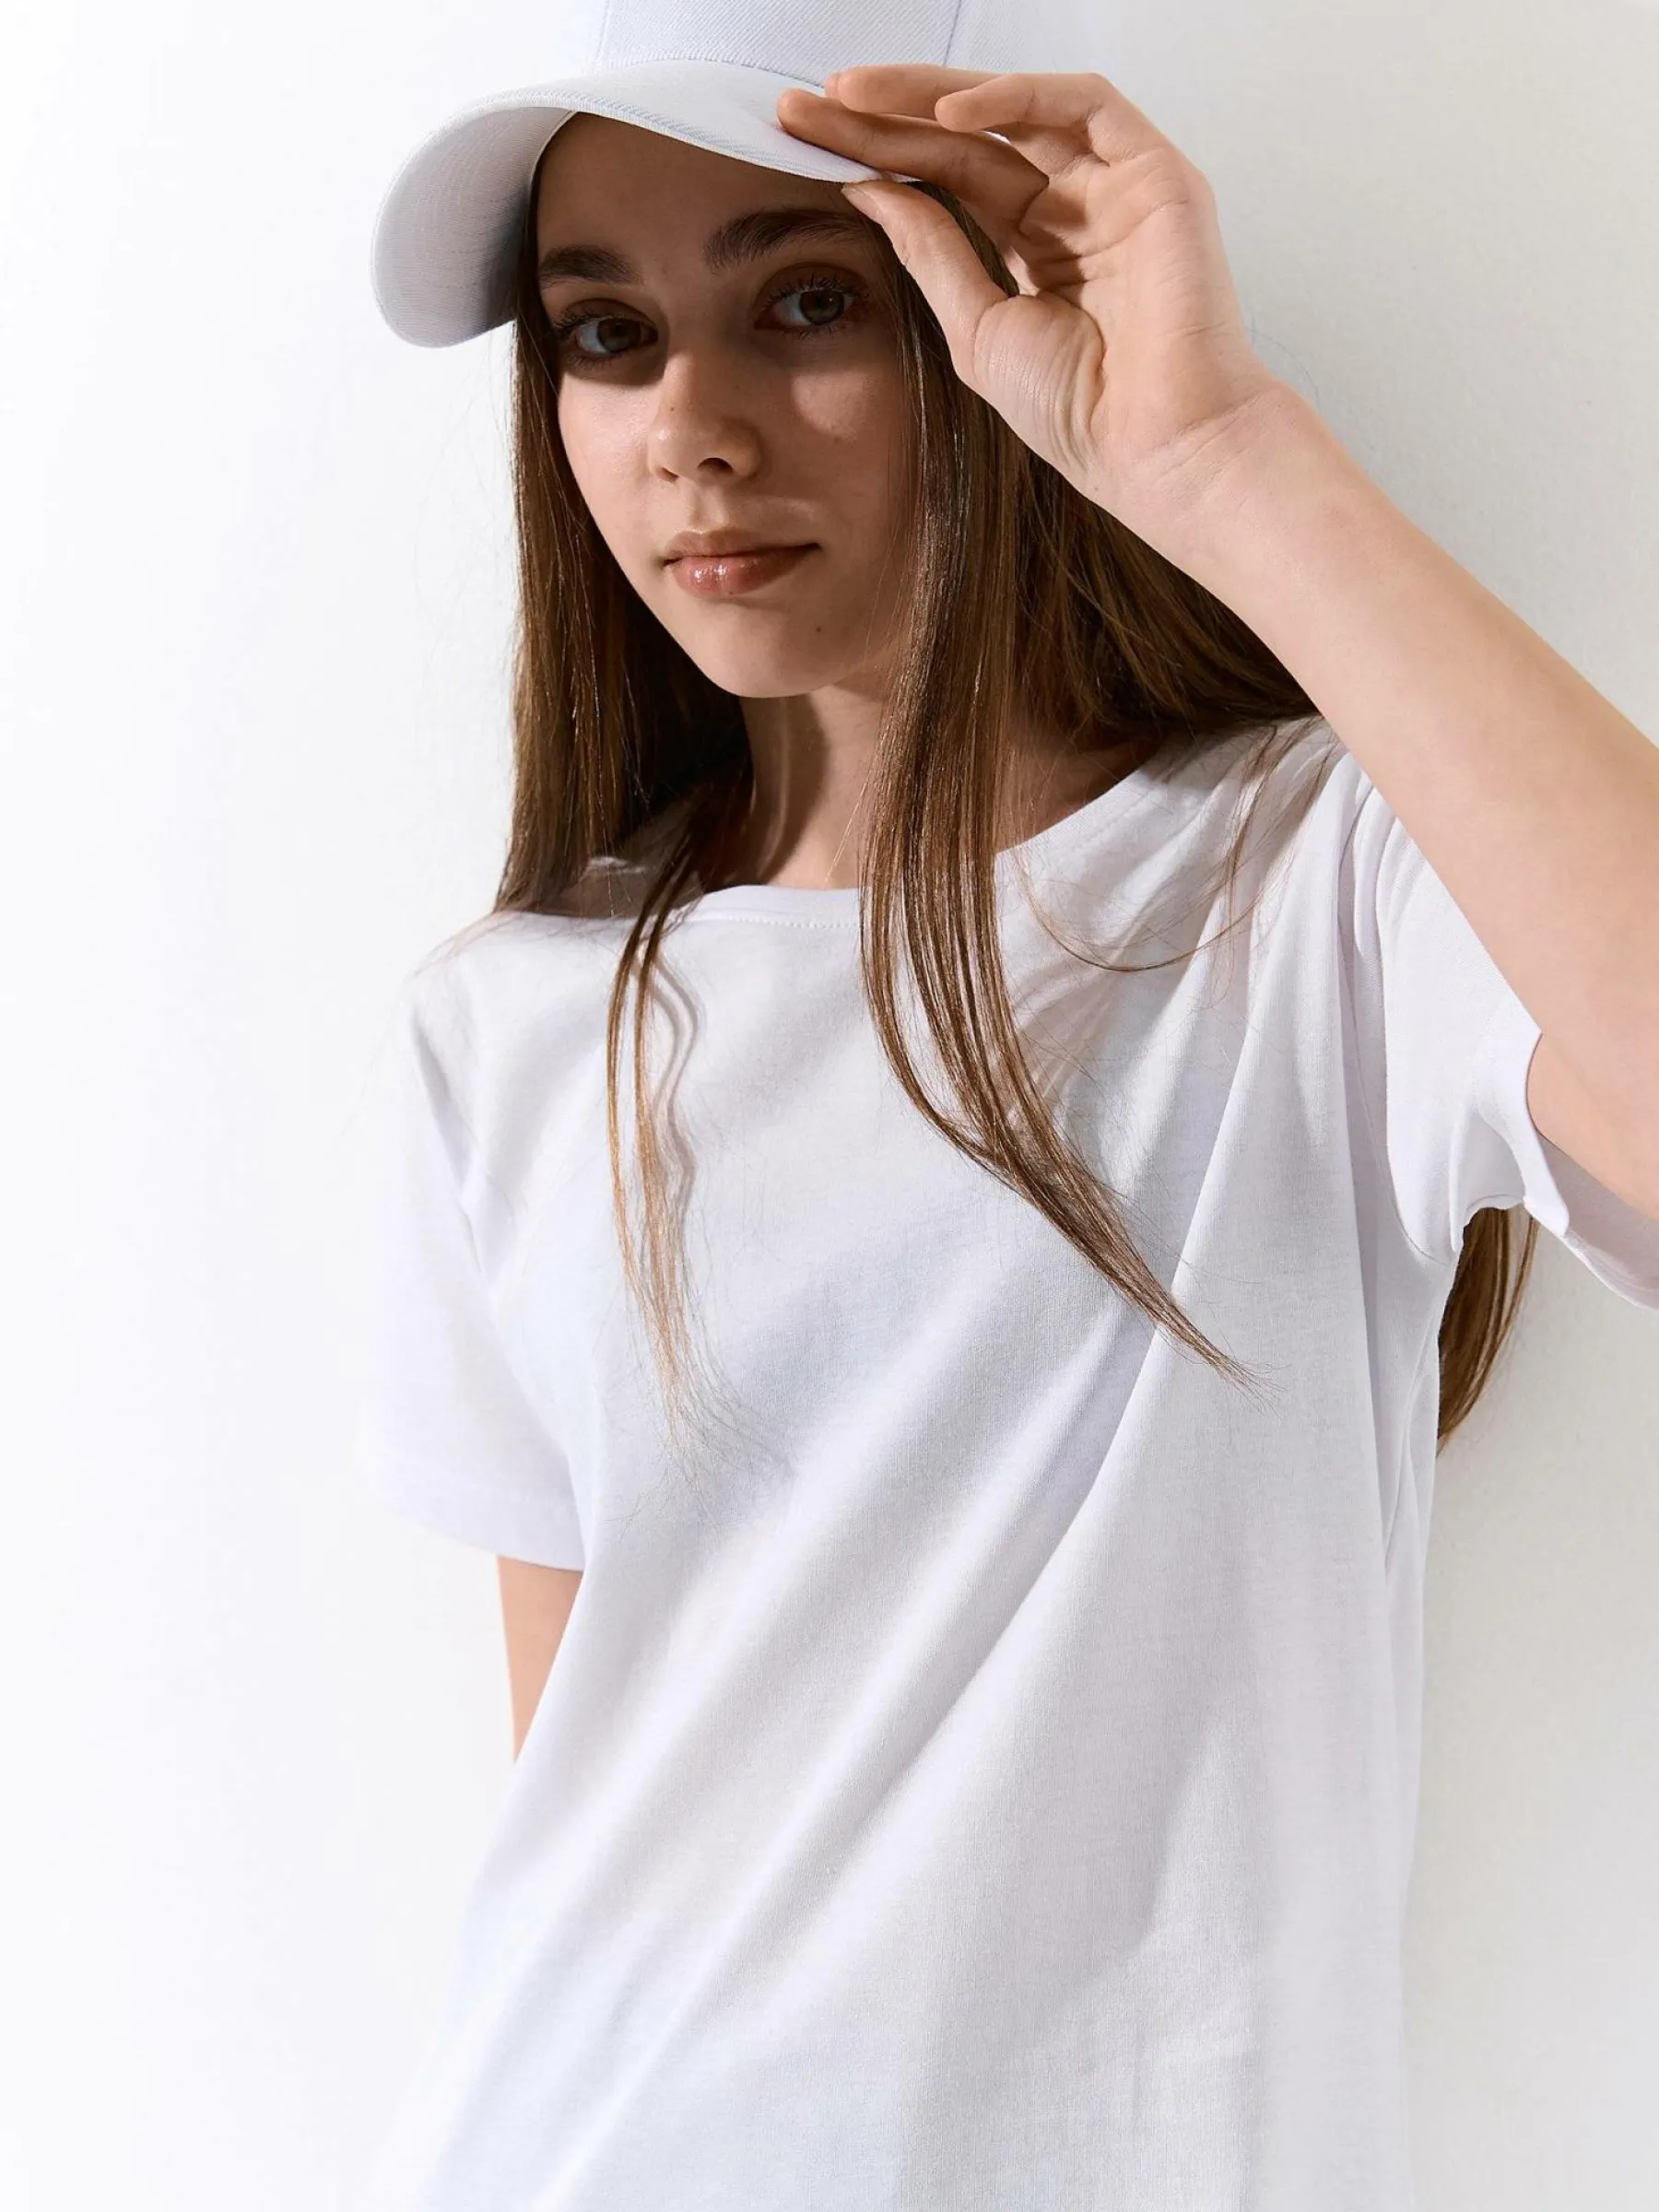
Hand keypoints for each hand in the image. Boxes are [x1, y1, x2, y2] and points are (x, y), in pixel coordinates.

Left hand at [777, 66, 1299, 558]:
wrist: (1157, 450)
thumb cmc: (1083, 413)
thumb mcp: (976, 330)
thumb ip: (930, 251)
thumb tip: (867, 188)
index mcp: (1035, 249)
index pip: (944, 180)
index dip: (874, 155)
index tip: (802, 141)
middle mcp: (1074, 207)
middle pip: (969, 138)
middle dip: (886, 116)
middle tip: (810, 103)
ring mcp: (1116, 185)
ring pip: (1016, 108)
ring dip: (932, 94)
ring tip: (856, 96)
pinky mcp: (1155, 172)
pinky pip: (1082, 105)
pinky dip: (1014, 99)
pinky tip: (945, 116)